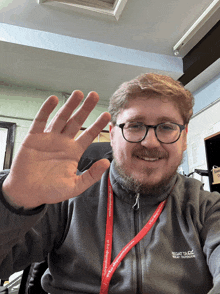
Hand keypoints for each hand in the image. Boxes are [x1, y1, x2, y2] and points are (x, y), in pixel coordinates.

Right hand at [2, 91, 110, 208]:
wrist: (27, 193)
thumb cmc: (50, 191)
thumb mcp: (74, 186)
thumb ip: (91, 175)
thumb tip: (107, 163)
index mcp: (73, 152)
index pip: (88, 135)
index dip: (98, 125)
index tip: (107, 115)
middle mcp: (63, 142)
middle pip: (76, 122)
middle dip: (85, 109)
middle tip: (94, 95)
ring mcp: (49, 138)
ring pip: (61, 118)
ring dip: (69, 106)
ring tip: (78, 94)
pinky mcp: (34, 137)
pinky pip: (41, 120)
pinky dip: (46, 110)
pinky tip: (54, 100)